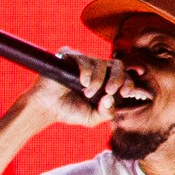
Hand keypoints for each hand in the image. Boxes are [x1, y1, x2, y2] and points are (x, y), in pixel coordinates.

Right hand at [25, 49, 149, 127]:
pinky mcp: (67, 57)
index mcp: (106, 80)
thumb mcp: (93, 117)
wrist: (46, 109)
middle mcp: (96, 68)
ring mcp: (82, 61)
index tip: (126, 93)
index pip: (124, 75)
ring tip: (87, 93)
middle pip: (117, 64)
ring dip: (98, 80)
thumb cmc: (70, 111)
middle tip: (111, 90)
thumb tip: (111, 98)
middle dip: (118, 78)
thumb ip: (107, 112)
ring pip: (100, 63)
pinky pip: (82, 58)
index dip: (129, 82)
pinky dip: (86, 71)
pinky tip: (83, 82)